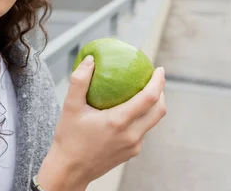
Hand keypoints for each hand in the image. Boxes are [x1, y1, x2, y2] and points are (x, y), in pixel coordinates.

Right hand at [37, 55, 166, 189]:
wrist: (70, 169)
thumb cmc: (69, 138)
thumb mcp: (70, 106)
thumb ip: (79, 81)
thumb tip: (91, 60)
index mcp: (118, 122)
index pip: (148, 98)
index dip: (158, 82)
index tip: (159, 69)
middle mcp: (131, 135)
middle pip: (159, 111)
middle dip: (161, 92)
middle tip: (154, 79)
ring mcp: (133, 146)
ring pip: (152, 122)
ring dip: (153, 106)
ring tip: (143, 92)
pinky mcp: (131, 152)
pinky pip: (142, 131)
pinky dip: (141, 118)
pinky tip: (129, 111)